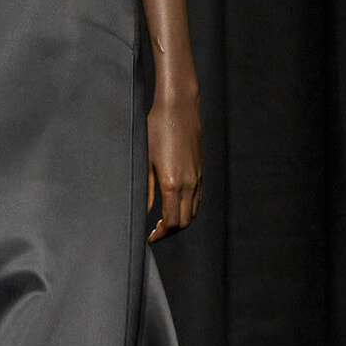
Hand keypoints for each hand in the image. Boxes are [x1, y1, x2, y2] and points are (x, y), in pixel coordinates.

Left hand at [146, 90, 201, 240]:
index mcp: (172, 183)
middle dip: (170, 231)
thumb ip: (147, 188)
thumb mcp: (144, 159)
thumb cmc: (156, 129)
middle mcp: (188, 184)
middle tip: (154, 232)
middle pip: (184, 221)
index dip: (160, 234)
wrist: (178, 108)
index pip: (171, 221)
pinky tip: (175, 204)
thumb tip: (145, 210)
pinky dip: (188, 208)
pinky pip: (198, 198)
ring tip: (164, 221)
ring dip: (180, 220)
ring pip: (193, 211)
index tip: (149, 237)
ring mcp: (197, 177)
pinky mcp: (200, 170)